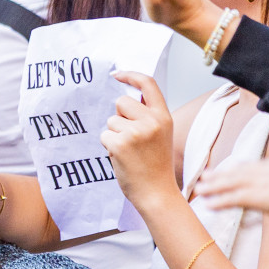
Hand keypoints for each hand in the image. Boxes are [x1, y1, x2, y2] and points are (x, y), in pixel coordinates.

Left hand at [101, 72, 177, 210]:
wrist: (157, 193)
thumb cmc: (155, 165)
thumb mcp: (160, 134)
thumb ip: (147, 116)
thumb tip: (124, 97)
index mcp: (163, 117)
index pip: (148, 84)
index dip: (131, 75)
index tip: (117, 75)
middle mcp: (151, 121)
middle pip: (121, 102)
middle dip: (120, 117)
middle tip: (132, 138)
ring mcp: (135, 132)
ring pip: (111, 121)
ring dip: (115, 134)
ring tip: (130, 152)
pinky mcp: (119, 144)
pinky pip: (104, 136)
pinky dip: (109, 146)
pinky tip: (123, 158)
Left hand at [195, 156, 268, 218]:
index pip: (254, 166)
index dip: (240, 168)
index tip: (230, 169)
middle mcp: (265, 171)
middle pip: (236, 172)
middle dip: (220, 175)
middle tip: (205, 176)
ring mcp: (259, 183)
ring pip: (228, 184)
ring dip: (212, 188)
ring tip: (199, 190)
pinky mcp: (256, 197)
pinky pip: (231, 199)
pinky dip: (218, 202)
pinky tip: (207, 205)